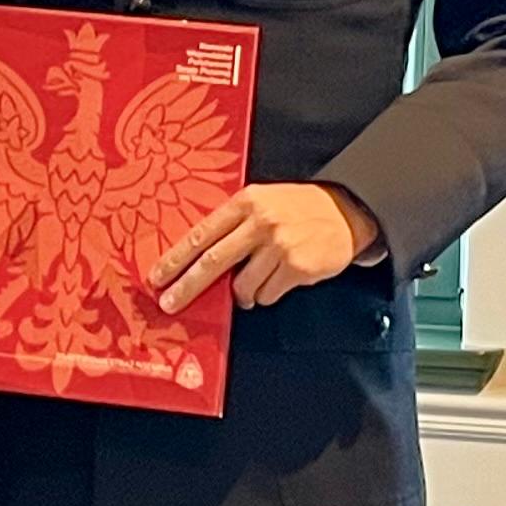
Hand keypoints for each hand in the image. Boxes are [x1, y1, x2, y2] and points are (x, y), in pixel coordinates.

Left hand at [154, 182, 379, 314]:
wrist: (349, 211)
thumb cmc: (300, 208)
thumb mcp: (264, 202)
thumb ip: (234, 223)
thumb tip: (198, 259)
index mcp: (246, 202)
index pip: (201, 234)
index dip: (175, 259)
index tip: (157, 277)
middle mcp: (260, 222)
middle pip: (211, 262)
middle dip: (186, 287)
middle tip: (170, 303)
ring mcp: (279, 246)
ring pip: (242, 286)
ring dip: (243, 294)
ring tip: (255, 283)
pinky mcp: (296, 267)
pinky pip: (266, 295)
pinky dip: (266, 294)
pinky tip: (279, 280)